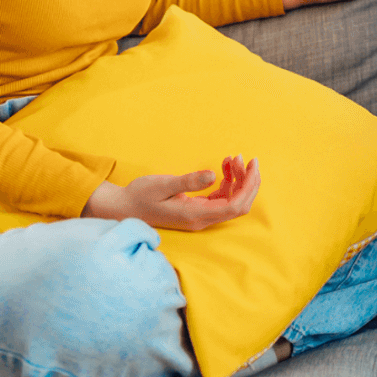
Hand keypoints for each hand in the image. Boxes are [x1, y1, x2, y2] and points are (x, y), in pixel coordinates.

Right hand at [82, 155, 260, 231]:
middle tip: (248, 159)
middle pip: (238, 204)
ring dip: (238, 179)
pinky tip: (224, 166)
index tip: (253, 165)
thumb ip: (189, 181)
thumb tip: (213, 175)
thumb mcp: (163, 185)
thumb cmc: (140, 195)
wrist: (123, 207)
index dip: (249, 187)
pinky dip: (227, 182)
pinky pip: (221, 197)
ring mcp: (200, 216)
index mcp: (196, 215)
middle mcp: (202, 219)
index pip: (235, 206)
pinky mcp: (197, 210)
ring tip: (233, 158)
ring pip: (232, 200)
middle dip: (248, 182)